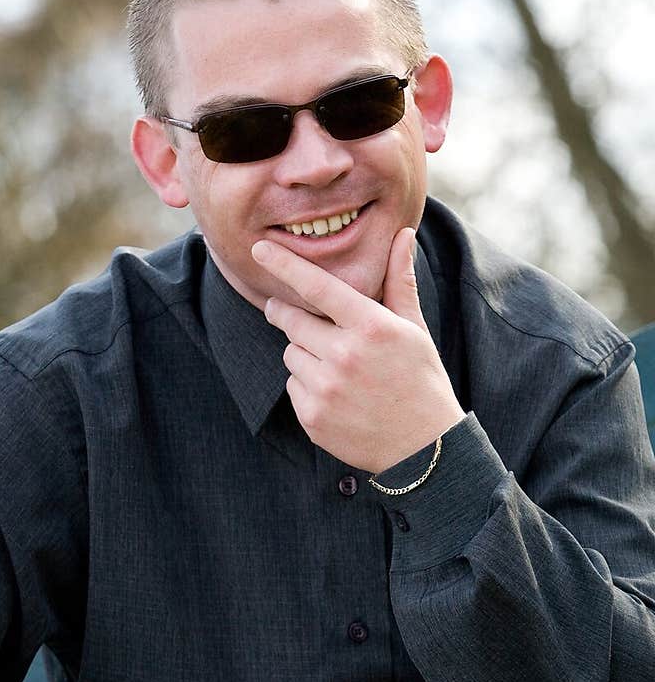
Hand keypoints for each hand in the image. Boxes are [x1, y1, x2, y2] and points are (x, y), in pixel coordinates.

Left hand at [251, 227, 464, 474]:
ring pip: (290, 354)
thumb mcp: (414, 328)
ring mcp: (326, 389)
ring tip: (338, 369)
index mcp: (371, 327)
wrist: (423, 447)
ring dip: (305, 355)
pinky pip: (292, 386)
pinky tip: (337, 395)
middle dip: (292, 318)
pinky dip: (307, 386)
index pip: (317, 287)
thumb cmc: (420, 379)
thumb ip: (399, 280)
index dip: (284, 266)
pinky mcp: (312, 417)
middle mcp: (345, 356)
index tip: (258, 250)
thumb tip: (403, 234)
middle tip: (299, 319)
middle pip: (293, 322)